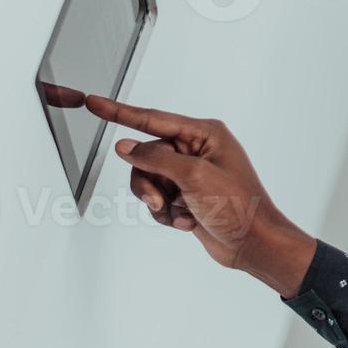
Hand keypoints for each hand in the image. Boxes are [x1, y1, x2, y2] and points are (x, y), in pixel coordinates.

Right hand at [84, 95, 317, 297]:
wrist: (253, 243)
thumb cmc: (238, 205)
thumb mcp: (194, 176)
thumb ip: (155, 158)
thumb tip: (126, 147)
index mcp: (205, 134)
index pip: (153, 119)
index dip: (120, 112)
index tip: (95, 103)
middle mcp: (197, 150)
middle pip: (146, 156)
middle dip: (148, 182)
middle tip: (160, 200)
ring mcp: (191, 175)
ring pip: (148, 181)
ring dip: (158, 202)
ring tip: (178, 214)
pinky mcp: (187, 197)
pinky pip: (158, 201)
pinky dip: (167, 214)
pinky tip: (187, 222)